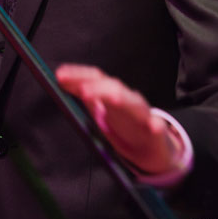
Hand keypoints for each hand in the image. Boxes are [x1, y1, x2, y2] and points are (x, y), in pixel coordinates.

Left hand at [55, 64, 182, 174]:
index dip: (78, 75)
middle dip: (98, 88)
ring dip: (123, 100)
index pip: (96, 77)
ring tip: (113, 99)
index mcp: (112, 93)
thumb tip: (61, 79)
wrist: (151, 144)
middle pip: (114, 87)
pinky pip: (157, 127)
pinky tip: (154, 126)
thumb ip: (84, 94)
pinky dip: (156, 125)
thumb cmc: (124, 123)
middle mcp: (128, 99)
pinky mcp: (156, 131)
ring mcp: (143, 114)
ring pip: (135, 104)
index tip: (60, 75)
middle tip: (82, 91)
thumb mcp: (101, 108)